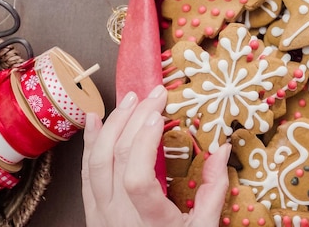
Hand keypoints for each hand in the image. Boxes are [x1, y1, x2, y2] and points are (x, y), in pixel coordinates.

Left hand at [81, 85, 230, 226]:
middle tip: (154, 95)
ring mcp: (101, 212)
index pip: (138, 178)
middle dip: (135, 119)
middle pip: (117, 159)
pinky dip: (90, 142)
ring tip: (130, 99)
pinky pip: (86, 171)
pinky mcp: (93, 210)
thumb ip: (213, 191)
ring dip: (113, 125)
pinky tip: (96, 120)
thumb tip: (222, 150)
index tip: (159, 116)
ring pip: (97, 161)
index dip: (145, 143)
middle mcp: (118, 216)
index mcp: (148, 222)